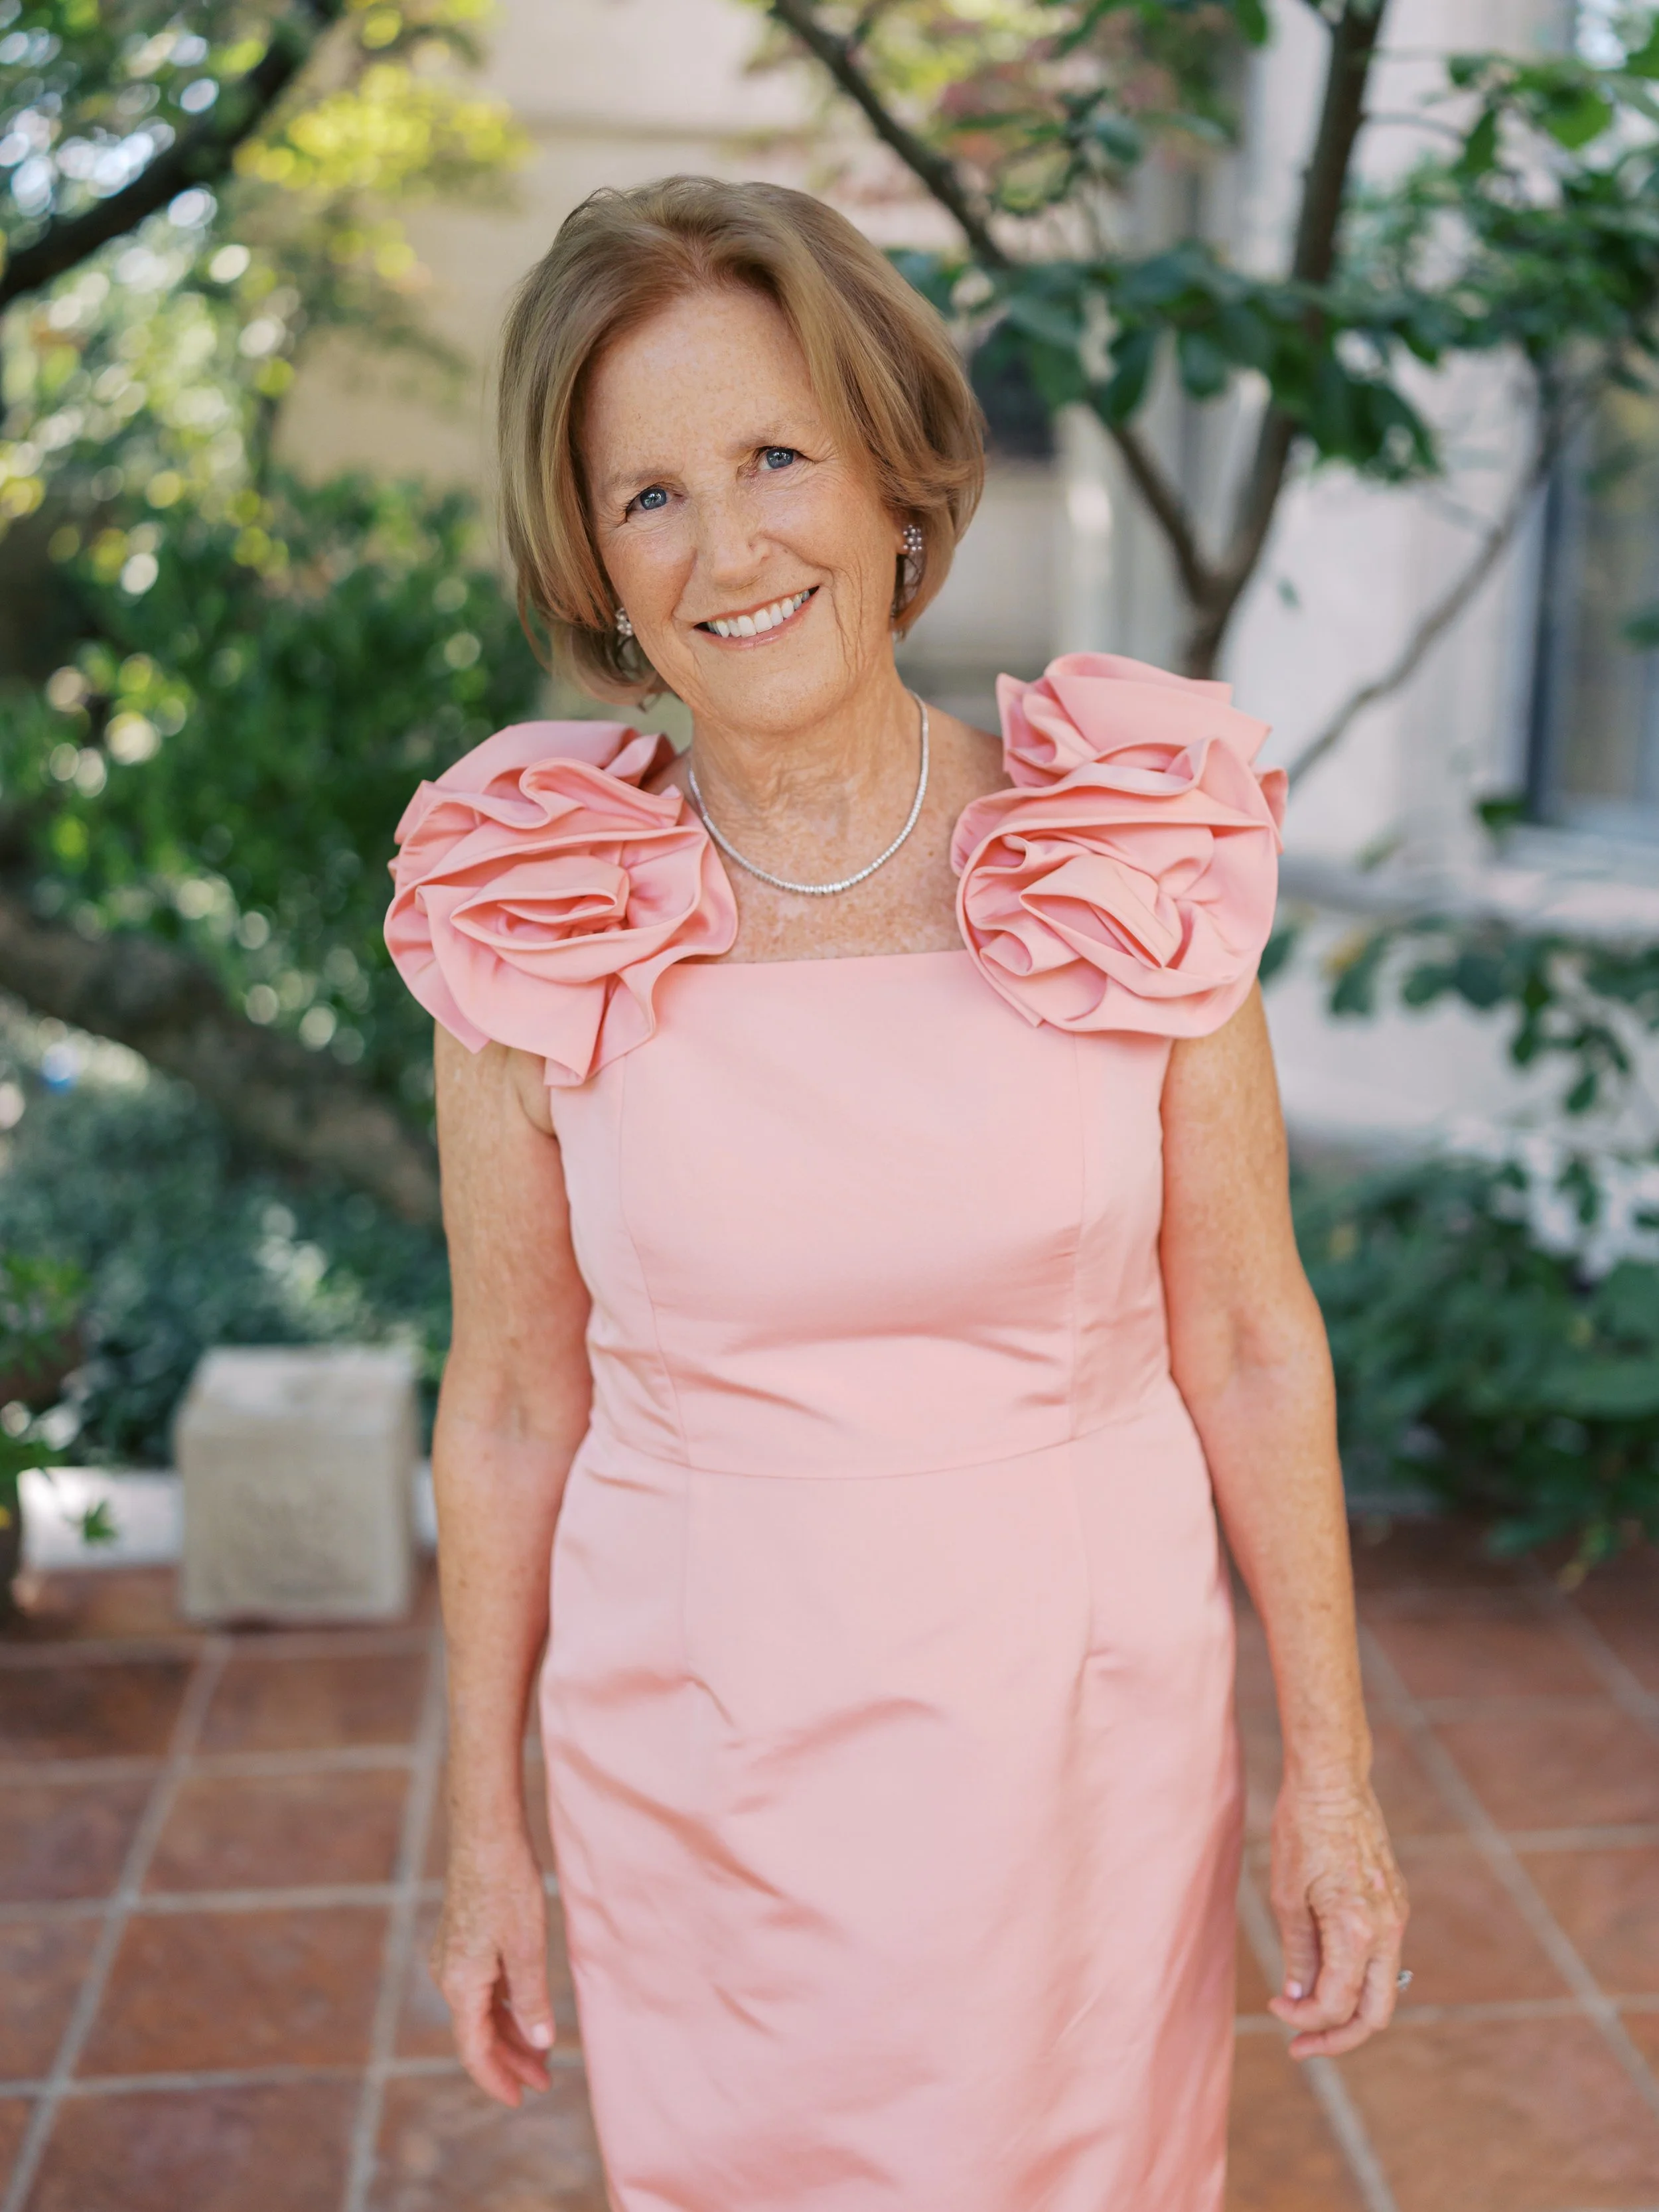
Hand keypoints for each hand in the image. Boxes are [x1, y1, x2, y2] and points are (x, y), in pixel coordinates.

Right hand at [431, 1829, 554, 2105]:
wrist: (484, 1834)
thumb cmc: (506, 1884)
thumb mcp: (527, 1945)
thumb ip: (531, 1997)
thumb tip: (540, 2041)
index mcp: (460, 1984)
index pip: (474, 2050)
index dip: (496, 2079)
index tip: (520, 2100)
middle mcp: (448, 1976)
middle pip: (477, 2035)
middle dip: (509, 2061)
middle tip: (543, 2082)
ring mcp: (453, 1958)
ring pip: (480, 2011)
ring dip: (508, 2034)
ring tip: (541, 2054)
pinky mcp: (462, 1940)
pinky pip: (481, 1987)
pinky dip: (503, 2006)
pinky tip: (525, 2011)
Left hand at [1267, 1772, 1408, 2058]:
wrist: (1333, 1779)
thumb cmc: (1302, 1829)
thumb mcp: (1286, 1894)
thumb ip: (1298, 1953)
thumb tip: (1298, 2000)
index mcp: (1358, 1930)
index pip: (1338, 2003)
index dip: (1304, 2020)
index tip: (1274, 2007)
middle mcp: (1388, 1929)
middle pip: (1376, 2014)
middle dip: (1338, 2036)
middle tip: (1300, 2044)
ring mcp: (1397, 1915)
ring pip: (1383, 1988)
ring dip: (1347, 2006)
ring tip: (1306, 2010)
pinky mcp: (1395, 1902)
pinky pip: (1382, 1956)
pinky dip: (1355, 1974)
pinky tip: (1321, 1968)